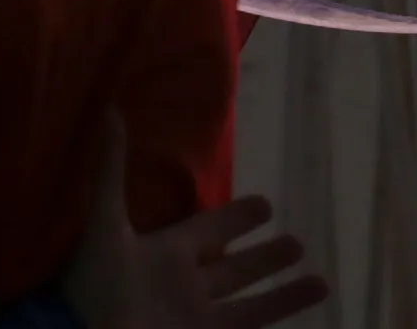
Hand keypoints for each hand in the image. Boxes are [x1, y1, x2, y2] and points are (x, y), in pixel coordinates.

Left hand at [62, 113, 327, 328]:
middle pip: (236, 269)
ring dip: (285, 294)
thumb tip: (111, 110)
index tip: (266, 205)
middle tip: (298, 244)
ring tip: (322, 282)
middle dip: (266, 257)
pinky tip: (304, 317)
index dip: (236, 218)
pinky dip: (278, 317)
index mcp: (166, 254)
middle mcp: (185, 287)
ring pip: (252, 304)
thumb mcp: (104, 225)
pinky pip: (249, 327)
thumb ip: (111, 170)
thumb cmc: (93, 287)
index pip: (210, 230)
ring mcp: (195, 320)